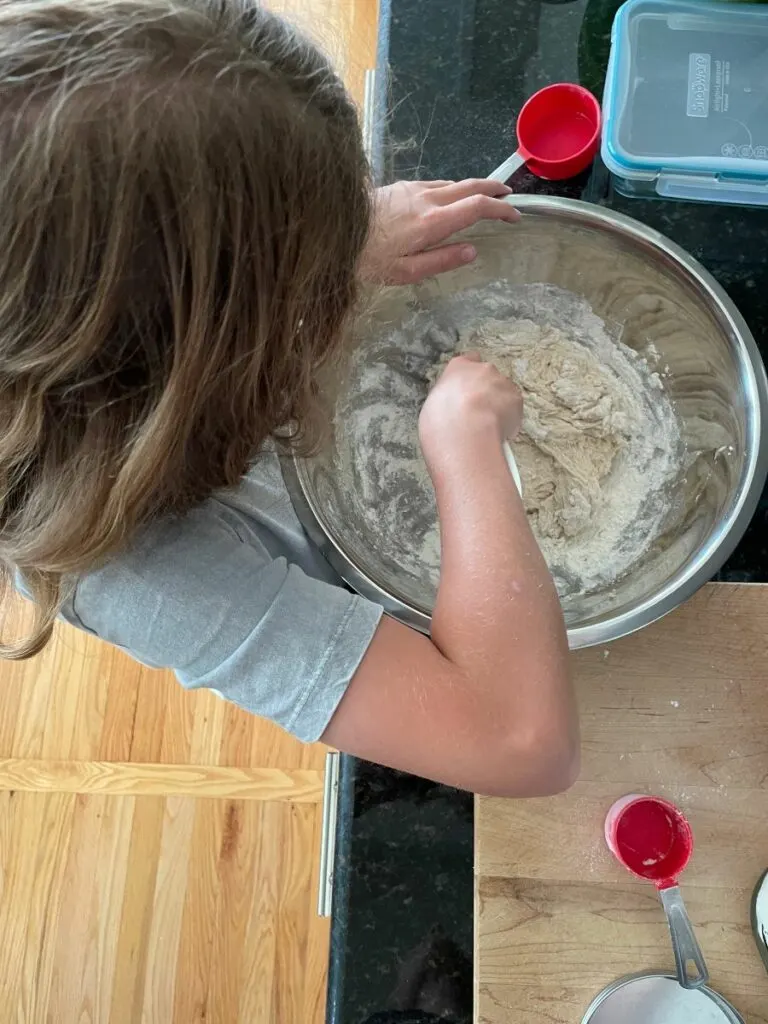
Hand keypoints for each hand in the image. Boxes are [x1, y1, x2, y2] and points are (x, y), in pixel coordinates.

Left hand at [359, 179, 518, 285]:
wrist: (330, 230)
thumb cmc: (366, 260)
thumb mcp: (405, 272)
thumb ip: (441, 260)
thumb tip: (471, 251)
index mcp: (432, 222)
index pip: (477, 207)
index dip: (501, 209)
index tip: (514, 216)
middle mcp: (426, 199)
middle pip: (470, 185)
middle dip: (494, 188)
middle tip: (509, 195)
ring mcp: (412, 189)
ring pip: (452, 182)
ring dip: (473, 186)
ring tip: (484, 196)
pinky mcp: (398, 187)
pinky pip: (434, 183)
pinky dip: (452, 188)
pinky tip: (449, 197)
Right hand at [419, 354, 522, 475]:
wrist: (466, 431)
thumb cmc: (442, 420)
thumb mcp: (433, 404)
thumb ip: (448, 397)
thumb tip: (453, 407)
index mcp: (459, 367)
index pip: (468, 360)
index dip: (470, 376)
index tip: (468, 389)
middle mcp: (483, 369)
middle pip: (488, 376)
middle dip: (486, 391)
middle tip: (477, 412)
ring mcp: (502, 382)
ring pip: (503, 392)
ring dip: (498, 405)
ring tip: (487, 425)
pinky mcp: (517, 399)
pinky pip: (514, 408)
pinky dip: (509, 419)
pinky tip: (497, 431)